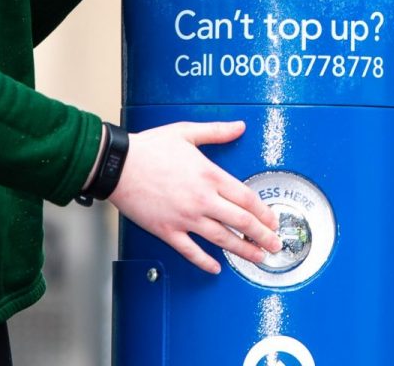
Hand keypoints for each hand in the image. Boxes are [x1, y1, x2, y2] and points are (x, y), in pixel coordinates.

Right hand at [108, 121, 283, 274]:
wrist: (118, 165)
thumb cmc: (149, 148)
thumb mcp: (187, 132)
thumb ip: (217, 132)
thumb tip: (239, 126)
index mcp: (210, 176)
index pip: (247, 199)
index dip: (265, 213)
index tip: (273, 221)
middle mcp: (202, 199)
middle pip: (241, 222)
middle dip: (263, 236)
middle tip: (275, 245)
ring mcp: (185, 218)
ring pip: (222, 239)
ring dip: (243, 251)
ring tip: (257, 258)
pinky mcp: (167, 230)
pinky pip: (190, 251)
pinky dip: (205, 261)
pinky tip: (216, 267)